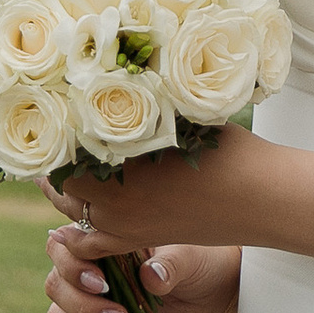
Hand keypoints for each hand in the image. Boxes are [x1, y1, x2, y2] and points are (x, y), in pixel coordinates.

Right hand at [45, 223, 239, 312]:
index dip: (72, 267)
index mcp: (101, 239)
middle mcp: (89, 269)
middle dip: (82, 306)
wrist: (212, 289)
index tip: (102, 283)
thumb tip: (150, 277)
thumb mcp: (187, 255)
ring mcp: (93, 302)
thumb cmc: (196, 259)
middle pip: (56, 286)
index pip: (61, 247)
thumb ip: (168, 263)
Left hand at [48, 122, 313, 268]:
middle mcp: (113, 199)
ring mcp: (122, 226)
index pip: (61, 147)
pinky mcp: (135, 241)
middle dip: (56, 157)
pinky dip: (74, 229)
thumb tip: (108, 69)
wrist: (260, 196)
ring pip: (69, 209)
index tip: (53, 107)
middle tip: (57, 133)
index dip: (54, 128)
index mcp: (121, 162)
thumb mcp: (183, 113)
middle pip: (61, 178)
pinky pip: (85, 243)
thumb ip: (143, 104)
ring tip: (67, 164)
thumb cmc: (226, 146)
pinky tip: (80, 209)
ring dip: (66, 189)